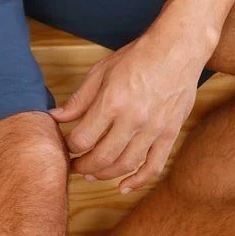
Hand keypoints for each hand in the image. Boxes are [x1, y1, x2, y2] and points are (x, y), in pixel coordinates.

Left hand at [48, 29, 201, 192]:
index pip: (82, 138)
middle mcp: (133, 118)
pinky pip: (154, 166)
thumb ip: (79, 99)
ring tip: (92, 173)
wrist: (178, 48)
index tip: (67, 146)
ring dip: (104, 175)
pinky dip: (138, 181)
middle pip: (101, 157)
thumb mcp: (101, 71)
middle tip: (74, 166)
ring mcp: (154, 128)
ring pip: (125, 165)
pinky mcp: (170, 133)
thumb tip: (55, 118)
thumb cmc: (137, 56)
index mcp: (112, 101)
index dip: (70, 147)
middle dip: (82, 166)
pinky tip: (123, 186)